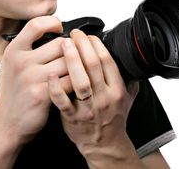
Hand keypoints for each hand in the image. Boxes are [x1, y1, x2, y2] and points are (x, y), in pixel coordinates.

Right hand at [0, 16, 70, 145]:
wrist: (7, 122)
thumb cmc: (13, 92)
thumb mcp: (11, 62)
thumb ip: (27, 46)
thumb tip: (52, 30)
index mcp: (14, 50)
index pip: (36, 24)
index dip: (52, 23)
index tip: (60, 29)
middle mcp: (21, 62)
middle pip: (60, 44)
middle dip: (71, 49)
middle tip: (73, 55)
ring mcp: (32, 78)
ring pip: (69, 62)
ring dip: (77, 67)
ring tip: (76, 71)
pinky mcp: (43, 95)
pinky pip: (70, 81)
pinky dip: (76, 83)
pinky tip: (74, 85)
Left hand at [47, 29, 139, 164]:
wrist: (104, 144)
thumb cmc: (113, 118)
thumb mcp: (128, 97)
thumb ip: (127, 77)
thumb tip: (128, 56)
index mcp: (116, 90)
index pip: (107, 60)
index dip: (96, 44)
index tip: (87, 35)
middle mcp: (104, 97)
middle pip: (93, 65)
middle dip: (82, 45)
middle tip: (74, 34)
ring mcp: (88, 108)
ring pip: (80, 80)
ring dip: (71, 59)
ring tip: (63, 44)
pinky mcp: (72, 117)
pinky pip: (63, 101)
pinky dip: (56, 87)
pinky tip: (50, 74)